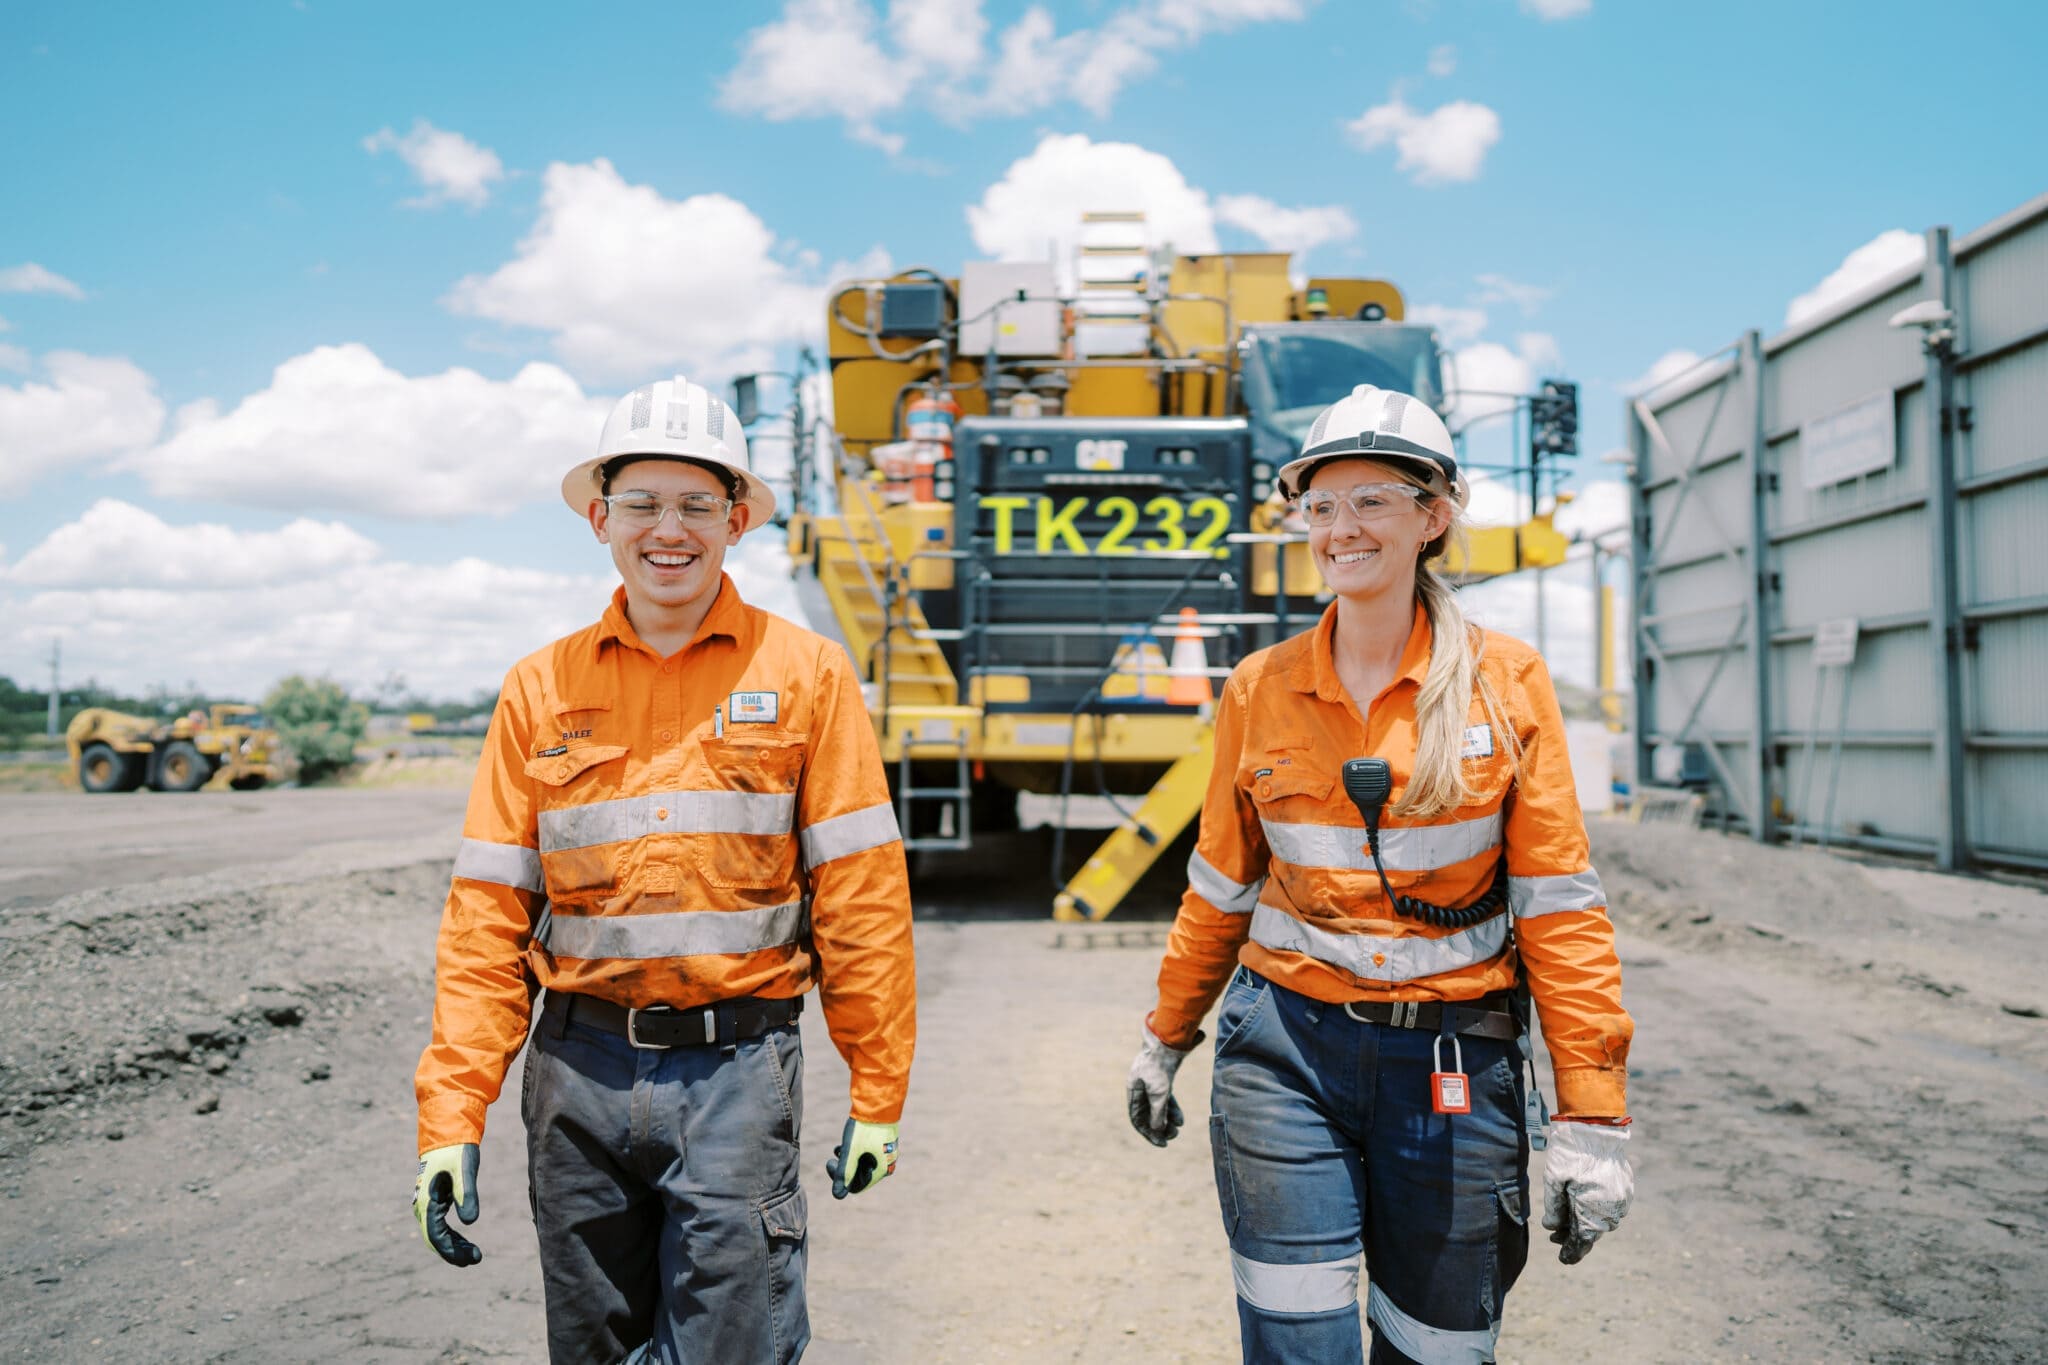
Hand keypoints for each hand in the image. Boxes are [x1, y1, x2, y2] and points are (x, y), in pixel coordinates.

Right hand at [413, 1143, 481, 1265]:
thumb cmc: (457, 1151)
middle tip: (476, 1259)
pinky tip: (464, 1241)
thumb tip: (470, 1223)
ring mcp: (427, 1204)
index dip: (452, 1251)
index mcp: (428, 1201)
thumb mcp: (466, 1171)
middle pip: (435, 1239)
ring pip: (436, 1234)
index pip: (436, 1236)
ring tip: (474, 1254)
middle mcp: (423, 1206)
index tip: (472, 1258)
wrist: (448, 1133)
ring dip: (453, 1246)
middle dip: (453, 1253)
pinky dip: (451, 1236)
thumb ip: (467, 1195)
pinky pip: (439, 1225)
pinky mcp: (434, 1201)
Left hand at [826, 1118, 897, 1198]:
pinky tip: (845, 1143)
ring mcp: (886, 1154)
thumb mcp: (850, 1151)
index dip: (840, 1180)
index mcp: (881, 1170)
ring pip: (862, 1164)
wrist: (878, 1102)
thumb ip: (843, 1174)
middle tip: (833, 1156)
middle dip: (844, 1168)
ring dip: (848, 1159)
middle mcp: (887, 1165)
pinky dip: (855, 1152)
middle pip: (859, 1175)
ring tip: (838, 1148)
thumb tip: (837, 1195)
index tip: (830, 1164)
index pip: (855, 1186)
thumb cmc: (864, 1127)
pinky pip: (867, 1155)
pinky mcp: (883, 1144)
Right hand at [1126, 1024, 1192, 1146]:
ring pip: (1157, 1107)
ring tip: (1178, 1129)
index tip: (1161, 1144)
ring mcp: (1151, 1082)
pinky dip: (1172, 1109)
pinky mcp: (1163, 1078)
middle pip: (1147, 1114)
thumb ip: (1157, 1113)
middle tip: (1172, 1137)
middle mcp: (1140, 1087)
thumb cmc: (1160, 1066)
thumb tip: (1157, 1131)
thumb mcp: (1159, 1094)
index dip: (1148, 1132)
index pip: (1137, 1118)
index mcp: (1133, 1090)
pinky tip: (1180, 1119)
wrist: (1170, 1040)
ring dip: (1167, 1119)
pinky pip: (1165, 1099)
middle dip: (1159, 1127)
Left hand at [1541, 1120, 1632, 1263]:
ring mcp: (1622, 1199)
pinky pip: (1610, 1206)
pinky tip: (1582, 1202)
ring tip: (1568, 1218)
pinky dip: (1595, 1208)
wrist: (1595, 1126)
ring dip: (1586, 1221)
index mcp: (1591, 1212)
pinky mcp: (1626, 1188)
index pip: (1581, 1242)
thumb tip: (1553, 1228)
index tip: (1563, 1260)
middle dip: (1574, 1235)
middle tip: (1555, 1236)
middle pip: (1592, 1232)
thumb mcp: (1554, 1180)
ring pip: (1602, 1219)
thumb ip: (1554, 1208)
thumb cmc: (1570, 1152)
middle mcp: (1611, 1210)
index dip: (1571, 1253)